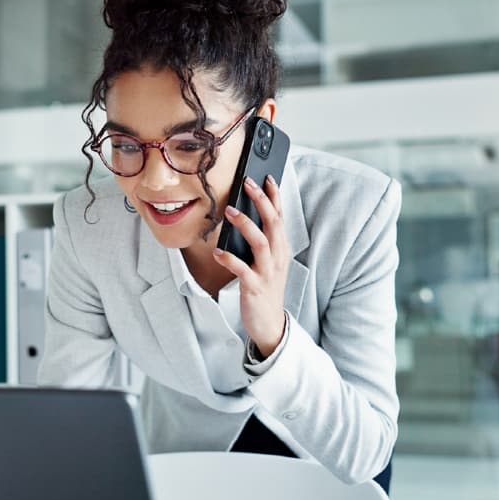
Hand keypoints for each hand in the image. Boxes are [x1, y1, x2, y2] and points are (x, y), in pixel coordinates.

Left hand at [212, 175, 289, 356]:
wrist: (270, 322)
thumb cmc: (265, 288)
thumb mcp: (268, 261)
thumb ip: (260, 240)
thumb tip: (244, 216)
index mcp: (280, 249)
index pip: (280, 217)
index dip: (275, 196)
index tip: (267, 177)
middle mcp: (277, 258)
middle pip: (273, 224)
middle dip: (261, 201)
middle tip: (247, 183)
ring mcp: (267, 273)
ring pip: (260, 243)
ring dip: (245, 225)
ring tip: (229, 211)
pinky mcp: (254, 288)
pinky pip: (242, 271)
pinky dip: (230, 260)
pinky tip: (218, 252)